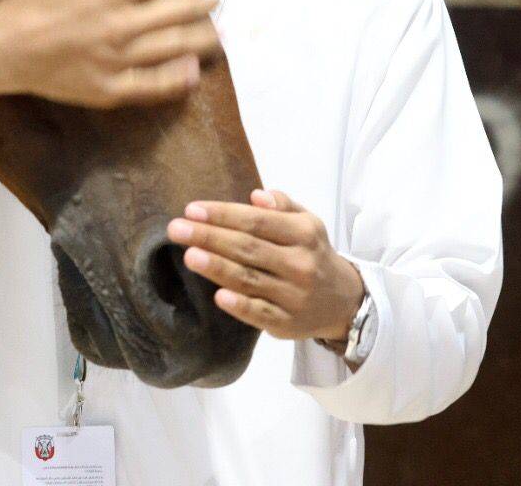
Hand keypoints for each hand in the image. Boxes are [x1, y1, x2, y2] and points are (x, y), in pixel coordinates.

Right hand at [0, 0, 221, 119]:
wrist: (2, 49)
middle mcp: (120, 25)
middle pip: (174, 12)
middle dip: (200, 3)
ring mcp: (117, 60)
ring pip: (171, 47)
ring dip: (201, 38)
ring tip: (219, 32)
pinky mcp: (110, 88)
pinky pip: (152, 85)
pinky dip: (177, 78)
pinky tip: (193, 71)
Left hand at [167, 189, 364, 343]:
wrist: (344, 302)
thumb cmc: (312, 254)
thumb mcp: (307, 222)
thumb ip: (282, 204)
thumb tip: (256, 196)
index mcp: (303, 234)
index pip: (257, 221)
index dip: (223, 214)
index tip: (191, 209)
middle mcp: (300, 264)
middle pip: (248, 248)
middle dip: (209, 237)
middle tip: (176, 229)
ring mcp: (294, 296)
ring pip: (250, 280)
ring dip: (217, 268)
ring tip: (189, 256)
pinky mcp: (287, 324)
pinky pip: (260, 314)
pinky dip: (240, 306)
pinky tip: (218, 296)